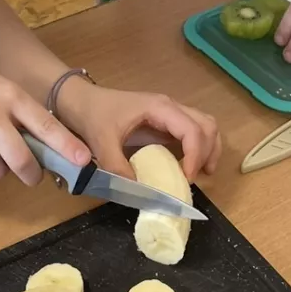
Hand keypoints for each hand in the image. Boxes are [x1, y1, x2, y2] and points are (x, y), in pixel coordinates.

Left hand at [59, 78, 220, 181]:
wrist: (82, 100)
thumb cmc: (93, 115)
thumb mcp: (101, 143)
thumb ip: (118, 167)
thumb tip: (139, 191)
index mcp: (159, 108)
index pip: (192, 130)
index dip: (195, 155)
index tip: (186, 178)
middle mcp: (170, 107)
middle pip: (206, 125)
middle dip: (208, 152)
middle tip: (197, 178)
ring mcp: (169, 112)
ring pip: (204, 125)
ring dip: (208, 148)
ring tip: (202, 172)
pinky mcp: (165, 120)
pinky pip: (192, 130)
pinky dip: (199, 147)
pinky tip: (189, 166)